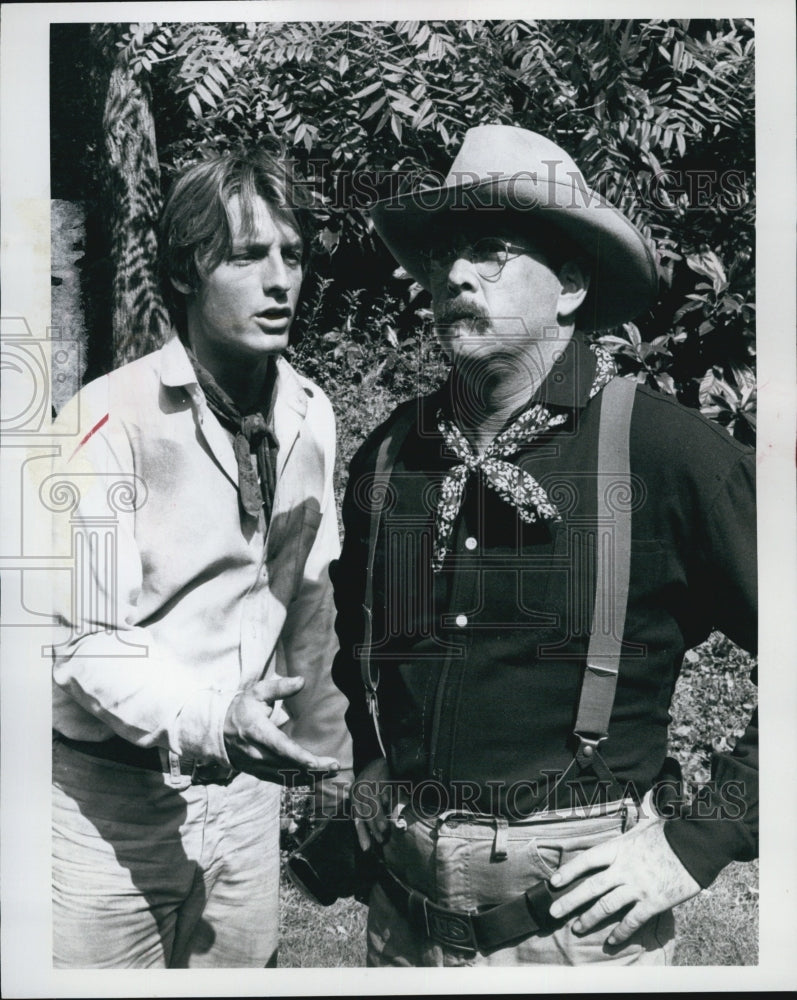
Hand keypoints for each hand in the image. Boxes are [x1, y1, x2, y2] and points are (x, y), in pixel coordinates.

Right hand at [223, 675, 339, 784]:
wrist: (218, 730)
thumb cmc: (242, 708)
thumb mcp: (257, 692)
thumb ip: (279, 687)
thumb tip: (301, 681)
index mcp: (257, 731)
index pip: (280, 747)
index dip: (298, 757)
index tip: (315, 762)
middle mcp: (256, 753)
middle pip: (287, 766)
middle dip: (312, 769)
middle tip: (335, 766)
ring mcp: (257, 766)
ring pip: (286, 777)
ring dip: (309, 777)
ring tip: (331, 772)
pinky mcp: (259, 773)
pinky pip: (281, 780)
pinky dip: (299, 781)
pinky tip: (315, 777)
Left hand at [351, 757, 390, 850]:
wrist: (381, 762)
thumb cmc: (374, 784)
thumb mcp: (366, 798)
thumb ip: (369, 816)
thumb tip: (372, 839)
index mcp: (354, 796)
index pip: (357, 818)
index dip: (362, 833)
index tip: (366, 848)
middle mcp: (360, 790)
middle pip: (366, 813)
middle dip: (373, 829)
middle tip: (381, 841)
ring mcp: (370, 784)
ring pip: (375, 805)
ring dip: (380, 818)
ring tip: (385, 830)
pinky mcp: (382, 779)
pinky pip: (385, 794)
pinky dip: (389, 804)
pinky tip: (392, 812)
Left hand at [548, 815, 700, 945]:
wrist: (695, 845)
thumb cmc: (670, 832)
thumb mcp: (643, 825)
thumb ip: (629, 828)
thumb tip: (623, 814)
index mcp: (619, 848)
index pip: (586, 860)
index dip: (568, 871)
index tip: (553, 882)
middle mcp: (623, 868)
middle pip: (590, 887)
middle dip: (569, 901)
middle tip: (553, 911)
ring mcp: (637, 886)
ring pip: (606, 906)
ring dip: (589, 919)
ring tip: (577, 928)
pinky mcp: (653, 902)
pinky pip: (632, 921)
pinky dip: (620, 932)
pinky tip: (611, 941)